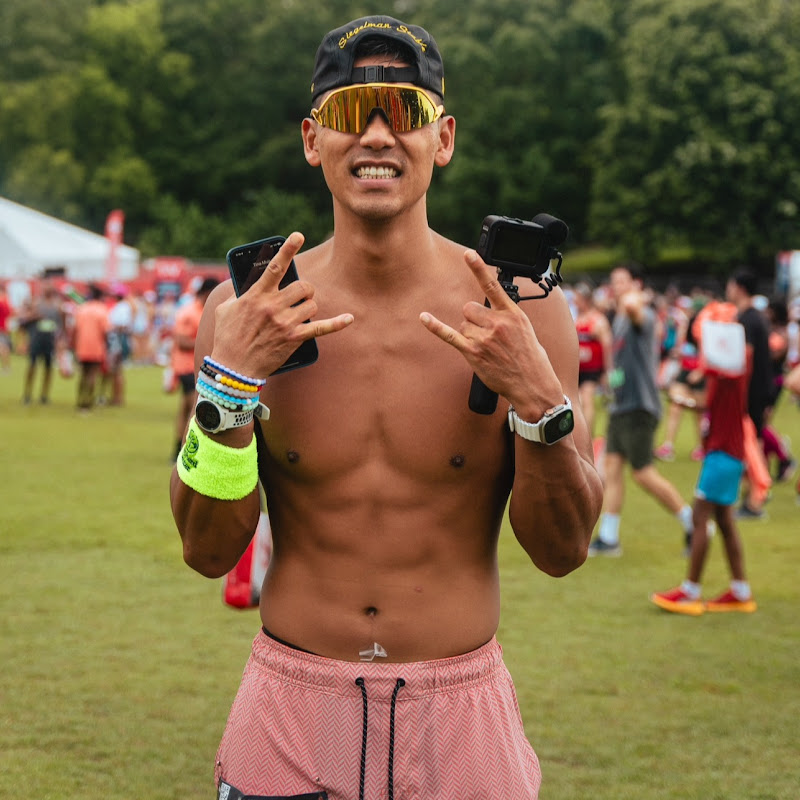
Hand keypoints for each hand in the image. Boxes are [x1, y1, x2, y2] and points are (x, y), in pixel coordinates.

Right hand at [210, 232, 352, 376]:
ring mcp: (285, 323)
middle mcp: (272, 306)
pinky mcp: (294, 339)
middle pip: (303, 287)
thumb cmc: (227, 338)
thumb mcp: (226, 310)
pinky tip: (349, 318)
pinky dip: (337, 323)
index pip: (275, 267)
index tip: (299, 235)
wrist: (233, 368)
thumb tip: (249, 284)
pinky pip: (321, 328)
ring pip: (311, 305)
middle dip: (304, 290)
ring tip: (299, 315)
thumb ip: (239, 294)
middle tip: (299, 297)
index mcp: (255, 295)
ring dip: (308, 308)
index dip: (288, 249)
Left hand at [419, 249, 561, 412]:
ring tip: (487, 349)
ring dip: (470, 334)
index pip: (492, 286)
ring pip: (463, 325)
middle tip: (487, 336)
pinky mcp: (473, 353)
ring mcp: (484, 338)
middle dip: (474, 319)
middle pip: (469, 308)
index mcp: (512, 314)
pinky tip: (424, 317)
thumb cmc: (532, 359)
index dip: (479, 268)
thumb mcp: (526, 330)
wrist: (533, 385)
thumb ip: (507, 316)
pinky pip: (449, 336)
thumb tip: (490, 312)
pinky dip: (435, 326)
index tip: (468, 254)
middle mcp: (497, 323)